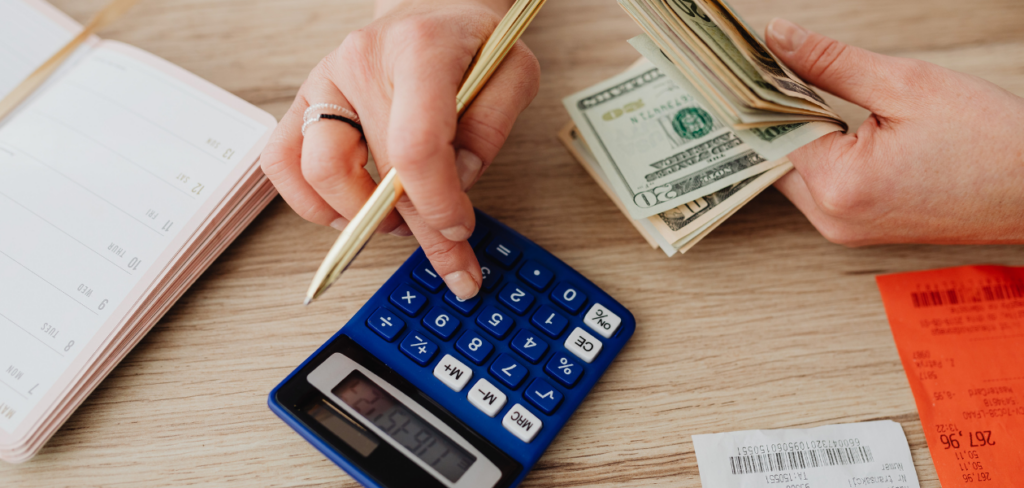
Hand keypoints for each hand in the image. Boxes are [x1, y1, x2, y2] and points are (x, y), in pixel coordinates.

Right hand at [261, 0, 539, 297]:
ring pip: (318, 173)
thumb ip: (492, 128)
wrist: (433, 13)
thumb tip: (456, 184)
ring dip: (361, 216)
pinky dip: (311, 202)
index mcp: (419, 50)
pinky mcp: (305, 103)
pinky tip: (350, 211)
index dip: (437, 202)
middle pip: (377, 171)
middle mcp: (361, 63)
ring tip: (400, 220)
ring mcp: (325, 82)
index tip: (459, 230)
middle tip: (452, 261)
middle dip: (419, 229)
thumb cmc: (471, 44)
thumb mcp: (513, 73)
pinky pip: (281, 163)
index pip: (416, 144)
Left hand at [765, 18, 1023, 244]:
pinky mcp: (857, 228)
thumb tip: (777, 37)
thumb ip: (830, 62)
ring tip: (802, 86)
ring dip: (797, 130)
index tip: (750, 58)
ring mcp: (843, 229)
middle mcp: (832, 218)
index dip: (761, 89)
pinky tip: (828, 119)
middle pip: (776, 155)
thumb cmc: (989, 139)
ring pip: (794, 171)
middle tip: (769, 64)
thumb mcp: (906, 84)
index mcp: (839, 186)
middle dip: (775, 110)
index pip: (773, 129)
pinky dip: (819, 151)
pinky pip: (819, 185)